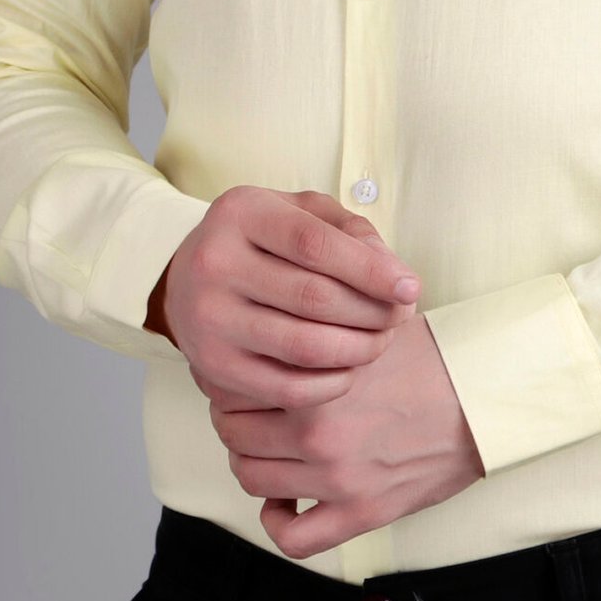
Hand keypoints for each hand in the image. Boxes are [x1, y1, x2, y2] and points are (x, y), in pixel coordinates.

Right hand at [146, 185, 420, 403]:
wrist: (188, 278)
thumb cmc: (264, 241)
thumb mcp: (299, 212)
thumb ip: (349, 229)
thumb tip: (393, 274)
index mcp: (240, 213)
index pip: (315, 244)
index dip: (371, 270)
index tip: (412, 287)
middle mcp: (214, 262)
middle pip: (314, 297)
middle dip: (372, 312)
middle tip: (400, 317)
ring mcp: (208, 318)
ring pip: (304, 347)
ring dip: (359, 350)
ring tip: (380, 341)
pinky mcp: (211, 365)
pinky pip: (286, 388)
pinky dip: (330, 385)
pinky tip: (349, 370)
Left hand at [205, 306, 485, 559]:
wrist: (486, 399)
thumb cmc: (433, 358)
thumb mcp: (368, 327)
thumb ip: (317, 330)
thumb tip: (277, 319)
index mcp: (315, 381)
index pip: (233, 384)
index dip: (229, 378)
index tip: (238, 377)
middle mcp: (317, 434)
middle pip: (233, 432)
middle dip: (236, 419)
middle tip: (251, 411)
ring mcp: (337, 479)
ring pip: (251, 479)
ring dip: (253, 463)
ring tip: (269, 449)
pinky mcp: (360, 513)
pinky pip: (293, 538)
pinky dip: (278, 522)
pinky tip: (287, 502)